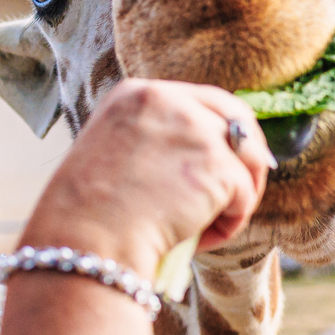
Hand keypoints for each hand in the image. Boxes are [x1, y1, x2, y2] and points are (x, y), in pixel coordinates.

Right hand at [23, 80, 273, 276]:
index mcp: (137, 93)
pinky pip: (243, 196)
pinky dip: (229, 224)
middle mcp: (169, 100)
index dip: (224, 131)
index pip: (203, 101)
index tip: (233, 157)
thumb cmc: (87, 215)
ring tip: (209, 227)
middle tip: (246, 190)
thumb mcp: (113, 153)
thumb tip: (204, 158)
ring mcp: (197, 129)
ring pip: (247, 159)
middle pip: (237, 118)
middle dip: (249, 155)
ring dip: (238, 195)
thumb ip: (156, 140)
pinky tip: (199, 239)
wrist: (85, 240)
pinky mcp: (218, 165)